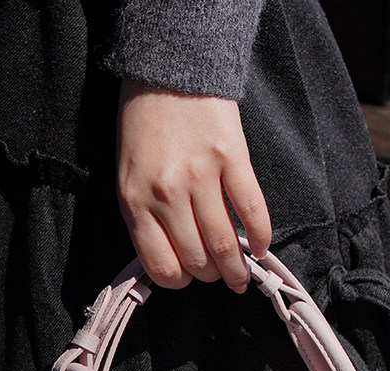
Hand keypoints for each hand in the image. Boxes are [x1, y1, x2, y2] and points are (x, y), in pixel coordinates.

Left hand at [116, 79, 271, 292]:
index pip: (162, 266)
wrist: (167, 69)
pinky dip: (261, 235)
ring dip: (238, 268)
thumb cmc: (144, 126)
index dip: (179, 281)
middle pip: (197, 259)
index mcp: (135, 202)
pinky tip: (261, 247)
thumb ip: (145, 218)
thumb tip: (173, 259)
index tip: (189, 277)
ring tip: (242, 276)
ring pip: (225, 243)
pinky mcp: (232, 158)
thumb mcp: (128, 177)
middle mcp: (167, 194)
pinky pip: (252, 209)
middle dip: (211, 276)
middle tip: (219, 275)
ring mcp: (201, 176)